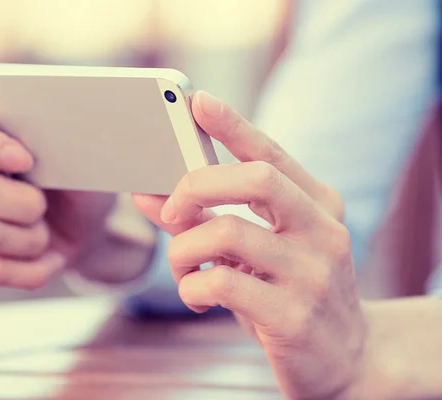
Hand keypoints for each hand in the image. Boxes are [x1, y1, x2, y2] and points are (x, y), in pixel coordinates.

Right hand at [0, 102, 114, 288]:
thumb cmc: (81, 178)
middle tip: (45, 204)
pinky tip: (49, 258)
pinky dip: (31, 270)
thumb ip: (61, 141)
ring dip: (33, 240)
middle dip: (26, 206)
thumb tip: (60, 136)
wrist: (85, 223)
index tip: (25, 161)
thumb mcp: (83, 155)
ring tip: (47, 230)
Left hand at [134, 91, 364, 398]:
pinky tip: (197, 297)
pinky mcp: (293, 317)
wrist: (346, 359)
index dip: (233, 125)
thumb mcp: (254, 252)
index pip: (272, 153)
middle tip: (170, 210)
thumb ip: (202, 219)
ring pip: (225, 232)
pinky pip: (220, 283)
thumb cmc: (289, 294)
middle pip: (254, 178)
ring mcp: (313, 275)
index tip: (198, 101)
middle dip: (194, 186)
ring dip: (183, 250)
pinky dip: (191, 286)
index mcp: (319, 205)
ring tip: (183, 268)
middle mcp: (323, 232)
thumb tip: (145, 193)